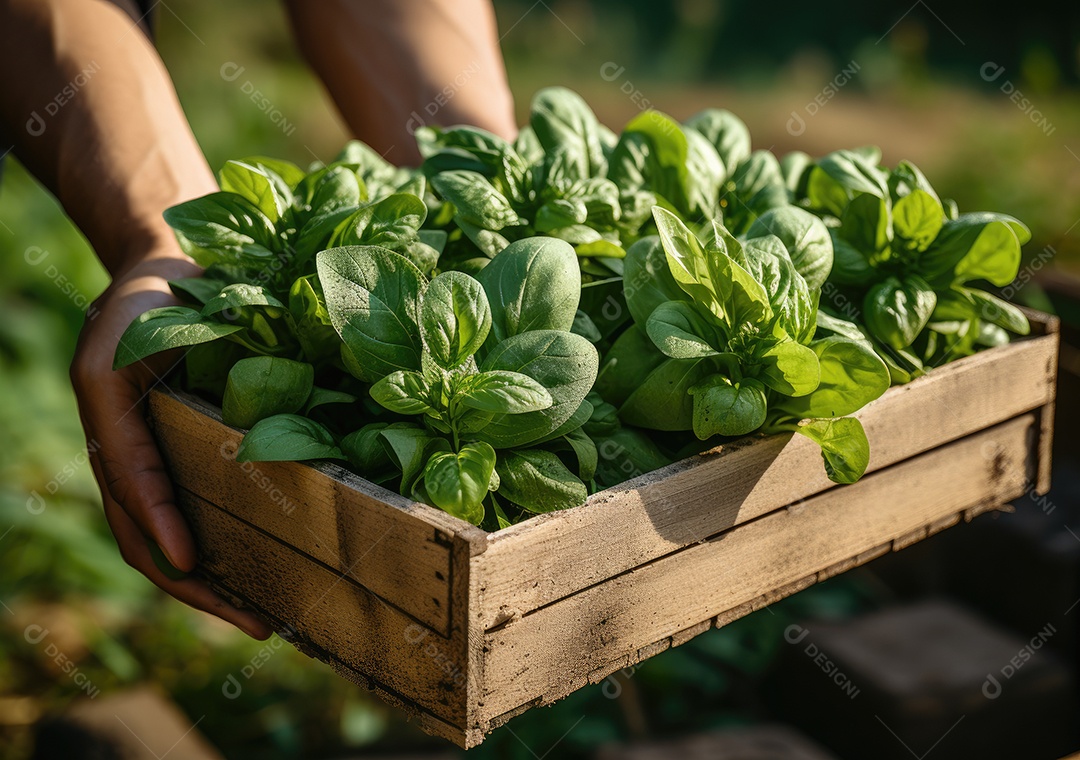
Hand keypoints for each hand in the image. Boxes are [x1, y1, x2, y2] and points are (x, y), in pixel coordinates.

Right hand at [70, 243, 271, 639]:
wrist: (162, 268)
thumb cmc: (159, 292)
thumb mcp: (150, 323)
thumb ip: (166, 372)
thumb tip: (232, 431)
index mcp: (110, 413)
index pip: (133, 484)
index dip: (159, 524)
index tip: (191, 561)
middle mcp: (121, 446)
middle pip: (145, 535)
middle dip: (195, 586)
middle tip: (254, 622)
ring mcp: (144, 457)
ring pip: (163, 539)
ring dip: (206, 586)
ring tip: (260, 619)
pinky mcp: (174, 457)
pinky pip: (184, 517)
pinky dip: (213, 553)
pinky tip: (254, 574)